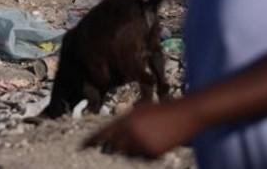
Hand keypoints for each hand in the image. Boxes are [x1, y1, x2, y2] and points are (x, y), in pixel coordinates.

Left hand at [83, 100, 198, 158]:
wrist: (186, 113)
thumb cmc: (164, 109)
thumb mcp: (141, 111)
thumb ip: (126, 121)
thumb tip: (114, 135)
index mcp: (126, 118)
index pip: (103, 132)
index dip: (91, 140)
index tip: (80, 147)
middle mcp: (130, 130)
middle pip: (114, 147)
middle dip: (118, 147)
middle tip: (132, 142)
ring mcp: (141, 142)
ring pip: (129, 154)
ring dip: (135, 150)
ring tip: (150, 138)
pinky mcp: (152, 151)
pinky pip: (144, 157)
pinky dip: (148, 153)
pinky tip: (159, 143)